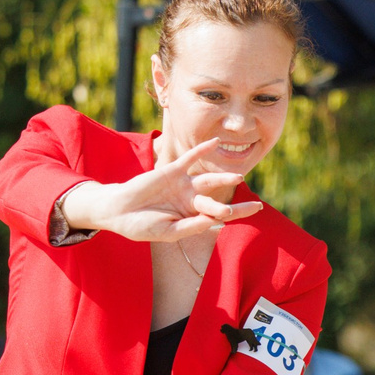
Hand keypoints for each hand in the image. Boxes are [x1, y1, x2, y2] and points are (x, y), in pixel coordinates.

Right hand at [55, 138, 264, 243]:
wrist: (118, 211)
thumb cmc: (141, 226)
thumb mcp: (168, 232)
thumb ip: (192, 227)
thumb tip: (216, 223)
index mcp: (191, 217)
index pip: (219, 216)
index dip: (237, 213)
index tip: (255, 211)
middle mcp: (190, 200)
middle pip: (218, 200)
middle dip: (236, 206)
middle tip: (257, 207)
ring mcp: (182, 185)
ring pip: (207, 181)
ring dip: (223, 179)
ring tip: (239, 177)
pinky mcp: (171, 171)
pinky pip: (190, 158)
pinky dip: (202, 150)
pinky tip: (215, 142)